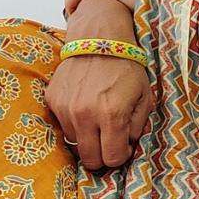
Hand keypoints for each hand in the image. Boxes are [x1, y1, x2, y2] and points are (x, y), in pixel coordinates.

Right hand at [46, 0, 156, 170]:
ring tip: (97, 118)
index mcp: (111, 115)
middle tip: (110, 141)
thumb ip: (138, 127)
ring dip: (87, 138)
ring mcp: (65, 108)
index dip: (121, 156)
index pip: (112, 158)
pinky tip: (85, 106)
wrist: (99, 38)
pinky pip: (63, 126)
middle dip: (102, 156)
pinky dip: (74, 123)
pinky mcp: (53, 100)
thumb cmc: (126, 67)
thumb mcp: (144, 97)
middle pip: (90, 160)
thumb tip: (127, 146)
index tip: (123, 145)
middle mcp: (85, 115)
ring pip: (75, 144)